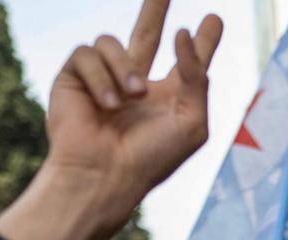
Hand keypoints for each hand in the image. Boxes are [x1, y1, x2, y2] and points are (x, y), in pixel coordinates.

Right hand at [0, 0, 223, 239]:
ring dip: (125, 69)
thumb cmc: (153, 156)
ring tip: (132, 98)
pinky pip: (87, 54)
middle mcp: (137, 84)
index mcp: (169, 97)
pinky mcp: (74, 78)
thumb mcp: (192, 121)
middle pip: (147, 35)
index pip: (187, 64)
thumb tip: (182, 33)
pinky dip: (101, 78)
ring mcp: (105, 80)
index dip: (202, 43)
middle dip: (155, 11)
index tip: (213, 21)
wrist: (106, 174)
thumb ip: (196, 76)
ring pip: (113, 42)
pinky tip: (107, 106)